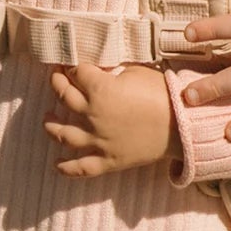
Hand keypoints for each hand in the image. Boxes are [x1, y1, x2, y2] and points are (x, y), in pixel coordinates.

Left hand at [44, 63, 177, 176]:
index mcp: (100, 89)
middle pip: (64, 96)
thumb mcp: (137, 72)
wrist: (183, 125)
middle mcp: (93, 115)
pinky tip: (57, 164)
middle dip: (57, 84)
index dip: (72, 65)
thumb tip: (100, 71)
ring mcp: (98, 140)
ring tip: (47, 119)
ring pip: (63, 134)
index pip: (76, 71)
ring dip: (51, 125)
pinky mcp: (109, 160)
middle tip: (57, 79)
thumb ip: (112, 71)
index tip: (70, 62)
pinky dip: (67, 168)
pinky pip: (82, 167)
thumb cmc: (163, 94)